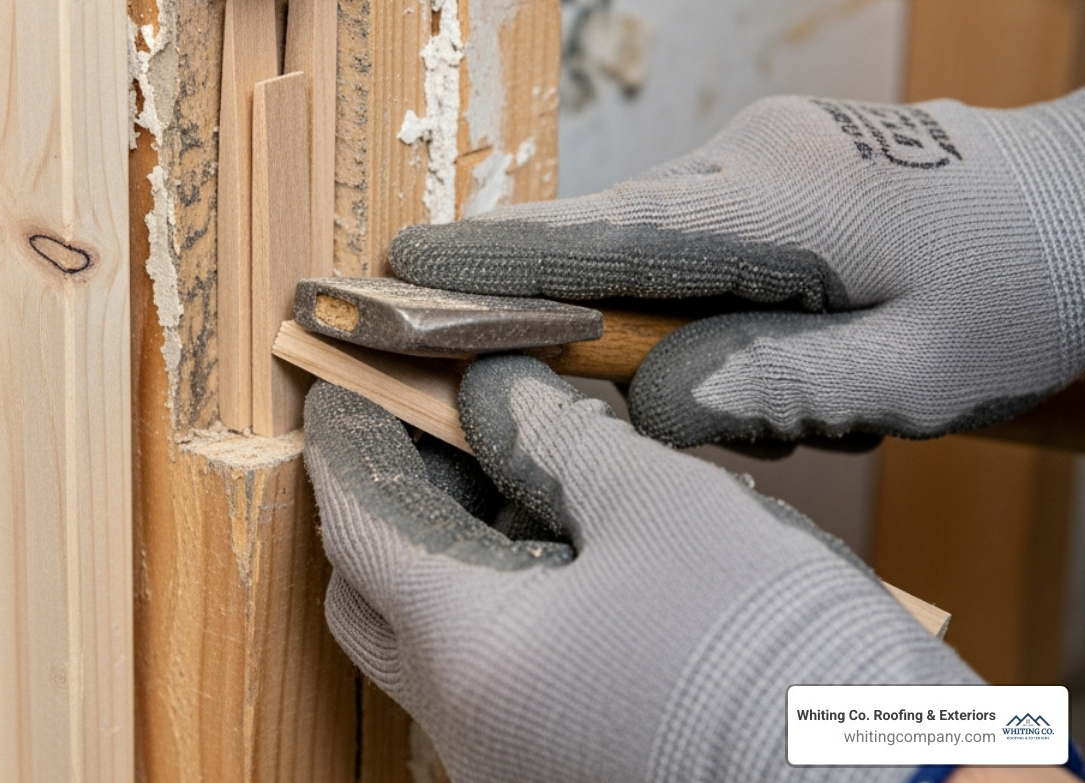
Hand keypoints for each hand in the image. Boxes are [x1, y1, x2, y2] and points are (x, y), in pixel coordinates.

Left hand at [304, 356, 978, 782]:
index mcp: (467, 654)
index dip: (346, 442)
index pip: (355, 525)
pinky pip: (495, 682)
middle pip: (374, 592)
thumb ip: (561, 441)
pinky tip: (574, 551)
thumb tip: (495, 393)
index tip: (349, 384)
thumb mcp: (670, 512)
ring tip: (525, 473)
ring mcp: (509, 767)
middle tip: (443, 422)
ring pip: (435, 642)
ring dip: (454, 553)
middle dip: (392, 497)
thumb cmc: (780, 663)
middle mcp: (465, 728)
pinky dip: (505, 606)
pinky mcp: (560, 777)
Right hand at [389, 93, 1084, 451]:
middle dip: (555, 311)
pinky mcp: (763, 172)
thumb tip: (652, 396)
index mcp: (779, 197)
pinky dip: (682, 306)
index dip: (494, 261)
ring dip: (650, 329)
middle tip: (552, 371)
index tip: (403, 270)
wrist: (1083, 206)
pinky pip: (683, 246)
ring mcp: (753, 156)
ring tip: (779, 392)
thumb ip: (775, 385)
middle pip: (603, 243)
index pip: (601, 236)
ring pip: (643, 252)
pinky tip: (763, 351)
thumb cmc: (1021, 289)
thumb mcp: (916, 371)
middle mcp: (747, 157)